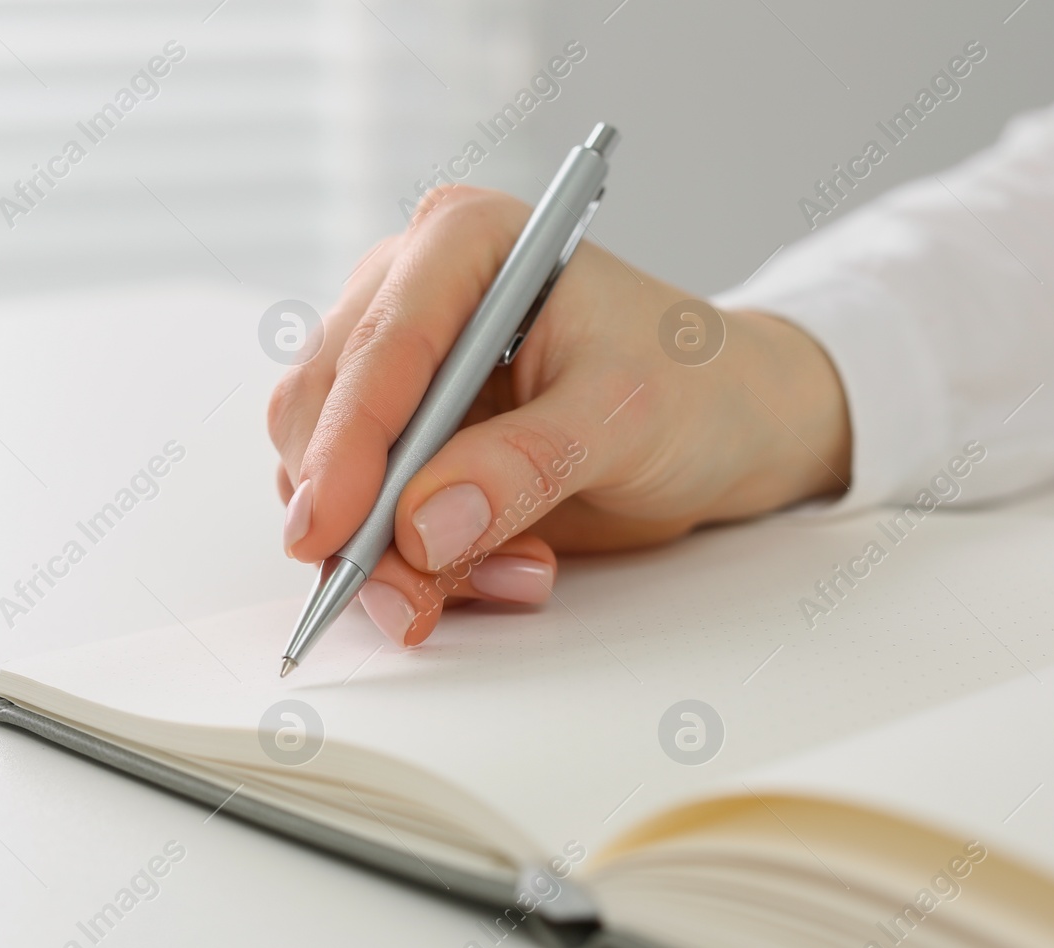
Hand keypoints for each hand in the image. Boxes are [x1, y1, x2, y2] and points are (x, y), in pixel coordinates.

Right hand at [268, 185, 849, 647]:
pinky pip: (365, 519)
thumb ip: (525, 466)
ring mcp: (402, 373)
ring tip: (514, 573)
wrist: (730, 423)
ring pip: (328, 476)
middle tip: (415, 596)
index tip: (327, 530)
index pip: (380, 343)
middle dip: (360, 518)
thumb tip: (421, 526)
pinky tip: (507, 569)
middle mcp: (412, 295)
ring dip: (398, 554)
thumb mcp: (627, 418)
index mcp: (464, 244)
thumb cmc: (696, 387)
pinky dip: (418, 566)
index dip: (343, 442)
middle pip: (324, 413)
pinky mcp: (406, 442)